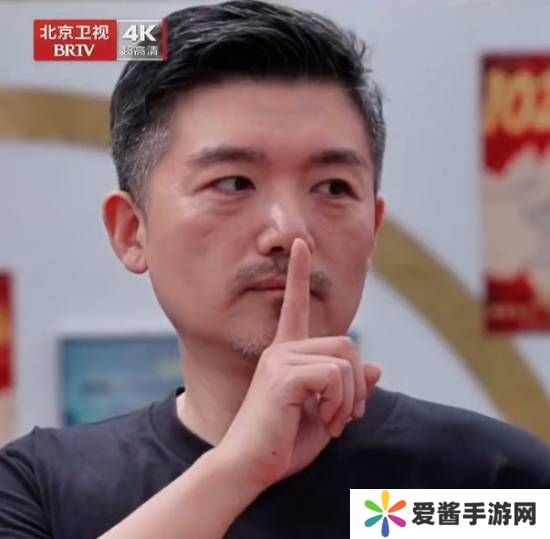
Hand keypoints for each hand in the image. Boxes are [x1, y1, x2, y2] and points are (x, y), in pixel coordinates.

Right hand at [217, 238, 380, 490]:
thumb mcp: (327, 413)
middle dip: (358, 382)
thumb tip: (376, 367)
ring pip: (345, 360)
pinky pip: (334, 375)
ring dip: (350, 397)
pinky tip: (326, 420)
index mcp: (287, 353)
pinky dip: (340, 402)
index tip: (300, 244)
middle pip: (347, 343)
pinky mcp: (282, 375)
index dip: (298, 273)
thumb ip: (349, 388)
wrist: (250, 467)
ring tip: (334, 421)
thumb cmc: (283, 441)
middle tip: (348, 414)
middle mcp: (282, 349)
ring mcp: (280, 359)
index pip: (295, 305)